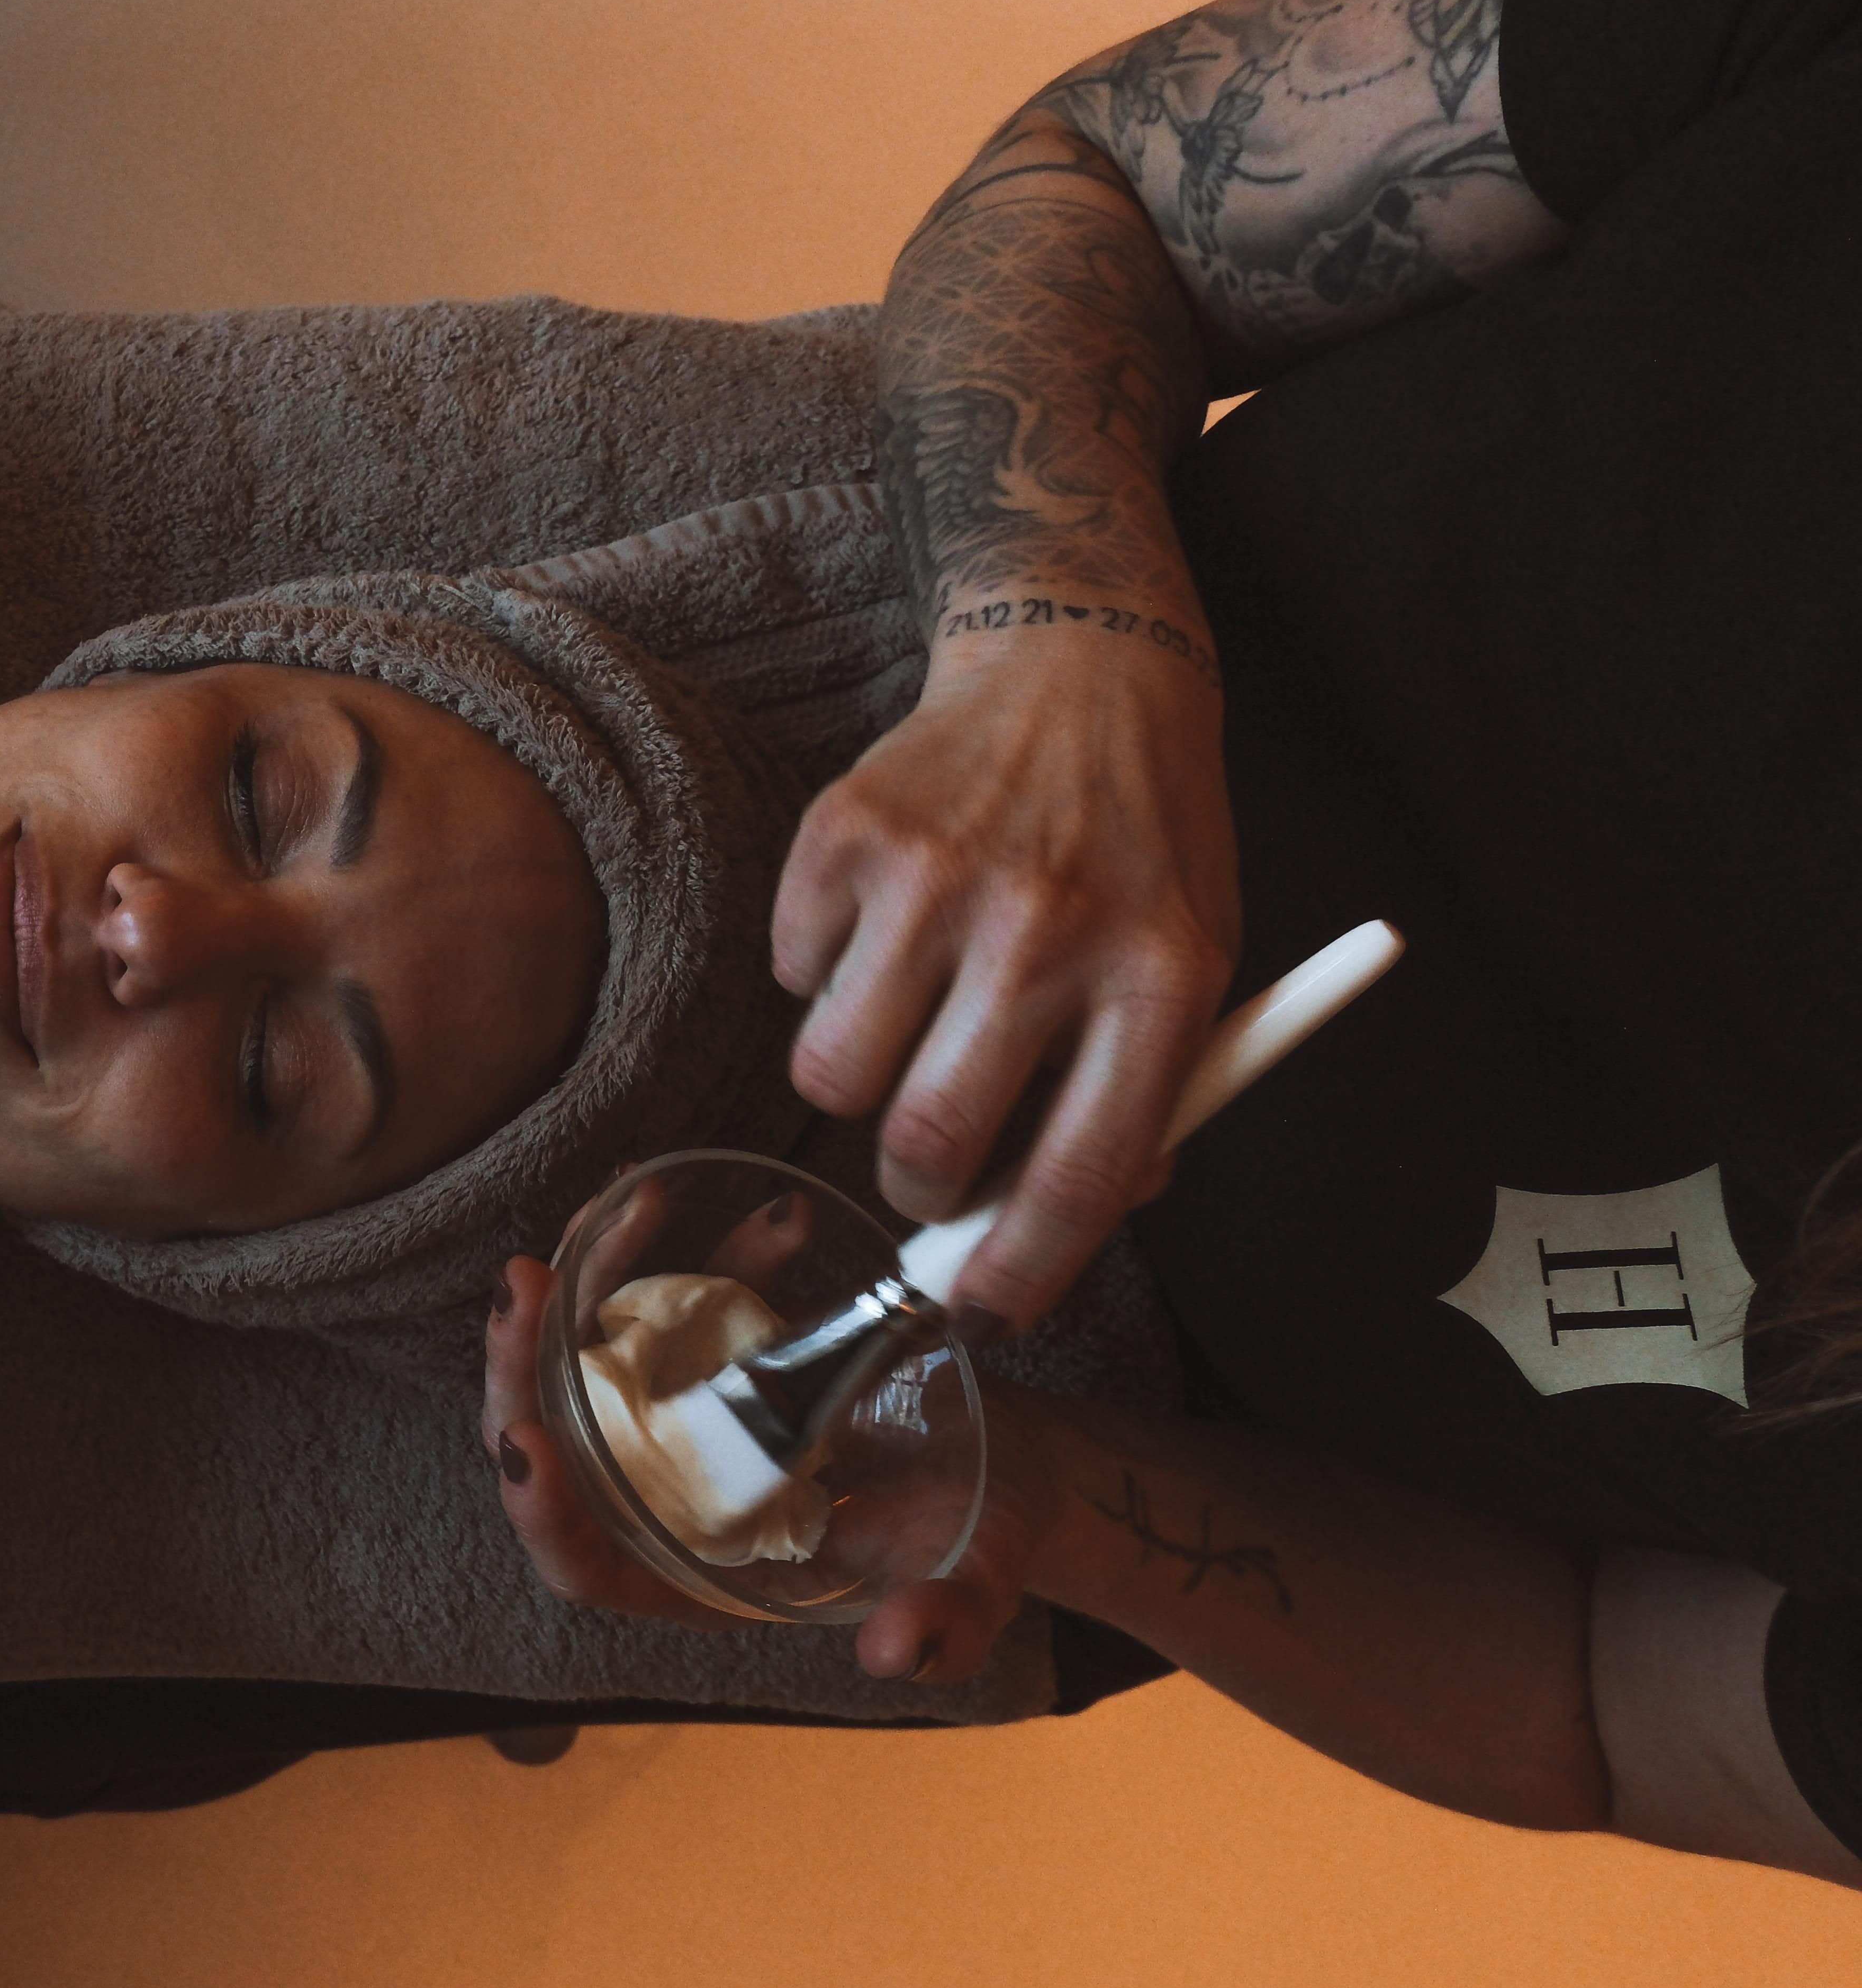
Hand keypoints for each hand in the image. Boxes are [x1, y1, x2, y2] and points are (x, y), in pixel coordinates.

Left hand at [478, 1254, 1069, 1683]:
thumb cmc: (981, 1531)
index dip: (545, 1515)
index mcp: (705, 1573)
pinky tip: (696, 1193)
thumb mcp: (975, 1578)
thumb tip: (896, 1656)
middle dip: (521, 1370)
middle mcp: (672, 1497)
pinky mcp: (711, 1353)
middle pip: (559, 1445)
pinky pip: (657, 1300)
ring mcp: (684, 1419)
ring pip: (587, 1359)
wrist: (1006, 1451)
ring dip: (582, 1283)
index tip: (524, 1440)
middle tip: (522, 1285)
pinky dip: (665, 1247)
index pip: (589, 1564)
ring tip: (607, 1206)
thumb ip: (943, 1629)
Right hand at [770, 619, 1238, 1334]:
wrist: (1082, 670)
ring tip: (906, 1030)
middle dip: (919, 1189)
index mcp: (1161, 979)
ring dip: (860, 1085)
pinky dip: (825, 975)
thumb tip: (1031, 1238)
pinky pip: (792, 975)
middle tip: (931, 1164)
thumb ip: (1135, 1102)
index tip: (977, 1317)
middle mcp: (1048, 928)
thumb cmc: (1141, 849)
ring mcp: (937, 876)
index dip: (1020, 1275)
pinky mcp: (845, 833)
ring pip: (832, 1076)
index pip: (1083, 1176)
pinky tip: (889, 924)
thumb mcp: (1195, 969)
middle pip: (928, 1143)